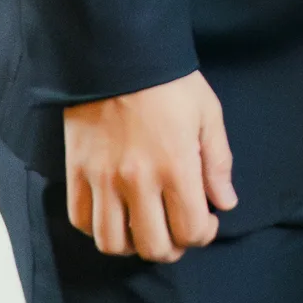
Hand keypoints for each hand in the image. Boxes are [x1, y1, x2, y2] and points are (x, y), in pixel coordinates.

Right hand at [64, 69, 236, 262]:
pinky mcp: (77, 173)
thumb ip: (218, 163)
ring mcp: (102, 179)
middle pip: (153, 246)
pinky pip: (81, 221)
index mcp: (176, 166)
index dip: (202, 235)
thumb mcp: (208, 115)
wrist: (119, 54)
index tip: (206, 221)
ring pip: (112, 243)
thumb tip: (225, 203)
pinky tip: (116, 215)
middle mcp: (137, 181)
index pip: (190, 230)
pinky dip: (99, 229)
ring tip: (146, 228)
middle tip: (178, 231)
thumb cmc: (171, 83)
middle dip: (172, 247)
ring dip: (133, 245)